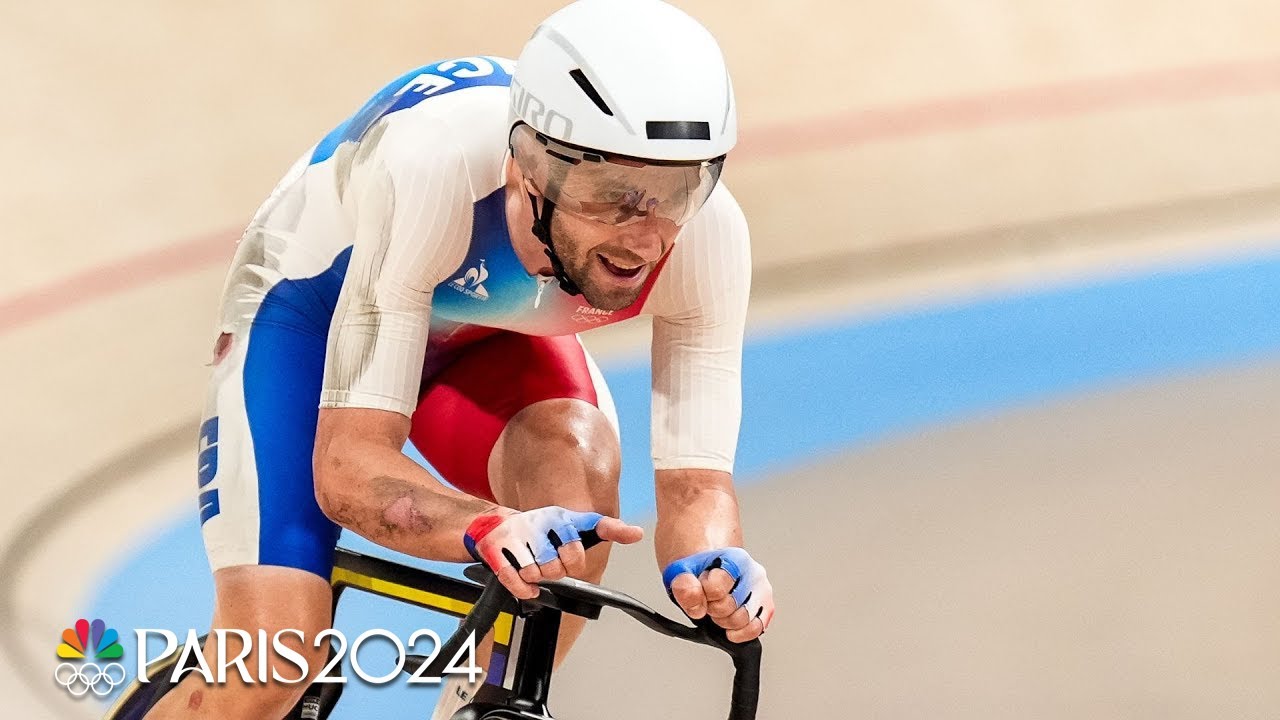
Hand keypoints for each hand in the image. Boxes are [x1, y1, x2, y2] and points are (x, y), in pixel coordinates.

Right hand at [464, 506, 642, 599]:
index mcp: (561, 518)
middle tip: (551, 564)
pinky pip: (514, 580)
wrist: (494, 524)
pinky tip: (527, 584)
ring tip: (534, 566)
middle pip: (558, 567)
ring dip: (537, 577)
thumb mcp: (575, 523)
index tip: (598, 549)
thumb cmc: (542, 528)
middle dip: (556, 572)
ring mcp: (517, 536)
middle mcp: (539, 524)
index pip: (580, 540)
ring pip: (537, 573)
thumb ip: (607, 528)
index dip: (584, 553)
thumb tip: (637, 533)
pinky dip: (523, 588)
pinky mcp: (496, 550)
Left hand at [663, 548, 773, 642]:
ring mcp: (763, 591)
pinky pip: (756, 629)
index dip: (702, 595)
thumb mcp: (681, 571)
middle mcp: (754, 573)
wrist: (710, 568)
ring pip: (744, 621)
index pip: (716, 589)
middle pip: (731, 607)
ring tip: (718, 610)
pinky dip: (739, 633)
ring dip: (725, 622)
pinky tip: (728, 626)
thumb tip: (697, 605)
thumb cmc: (699, 570)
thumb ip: (684, 586)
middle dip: (712, 610)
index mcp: (735, 558)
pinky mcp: (767, 608)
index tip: (700, 589)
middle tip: (708, 600)